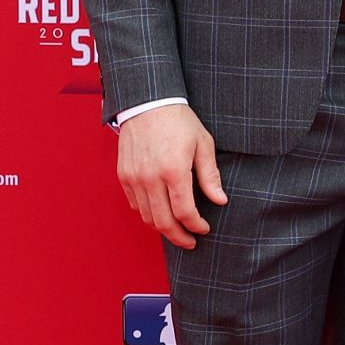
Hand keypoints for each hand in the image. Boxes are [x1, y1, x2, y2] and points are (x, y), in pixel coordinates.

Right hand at [117, 103, 227, 248]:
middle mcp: (151, 178)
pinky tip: (160, 213)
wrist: (147, 102)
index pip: (185, 212)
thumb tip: (221, 200)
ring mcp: (134, 178)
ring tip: (177, 230)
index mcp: (174, 171)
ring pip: (147, 217)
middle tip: (190, 241)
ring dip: (163, 229)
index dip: (196, 226)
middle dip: (179, 237)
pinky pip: (135, 205)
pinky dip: (148, 214)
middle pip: (163, 222)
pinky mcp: (124, 175)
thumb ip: (210, 176)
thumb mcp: (203, 144)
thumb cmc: (179, 121)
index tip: (204, 228)